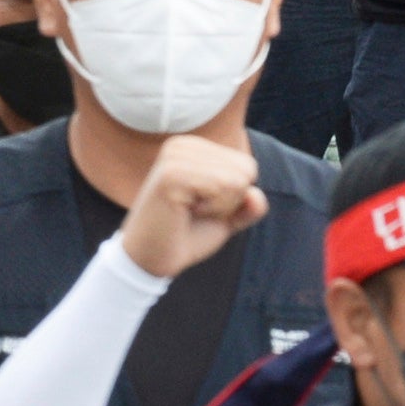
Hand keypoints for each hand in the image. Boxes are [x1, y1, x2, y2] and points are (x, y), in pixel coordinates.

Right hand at [116, 136, 271, 278]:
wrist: (150, 260)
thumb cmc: (185, 236)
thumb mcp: (226, 218)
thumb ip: (249, 205)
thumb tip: (255, 195)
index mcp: (191, 148)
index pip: (247, 165)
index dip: (234, 197)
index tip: (200, 206)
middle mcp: (181, 145)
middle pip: (246, 168)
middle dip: (231, 201)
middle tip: (194, 212)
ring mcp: (174, 157)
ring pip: (239, 178)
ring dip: (221, 207)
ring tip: (188, 212)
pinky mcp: (171, 174)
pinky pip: (225, 186)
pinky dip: (214, 209)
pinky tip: (184, 213)